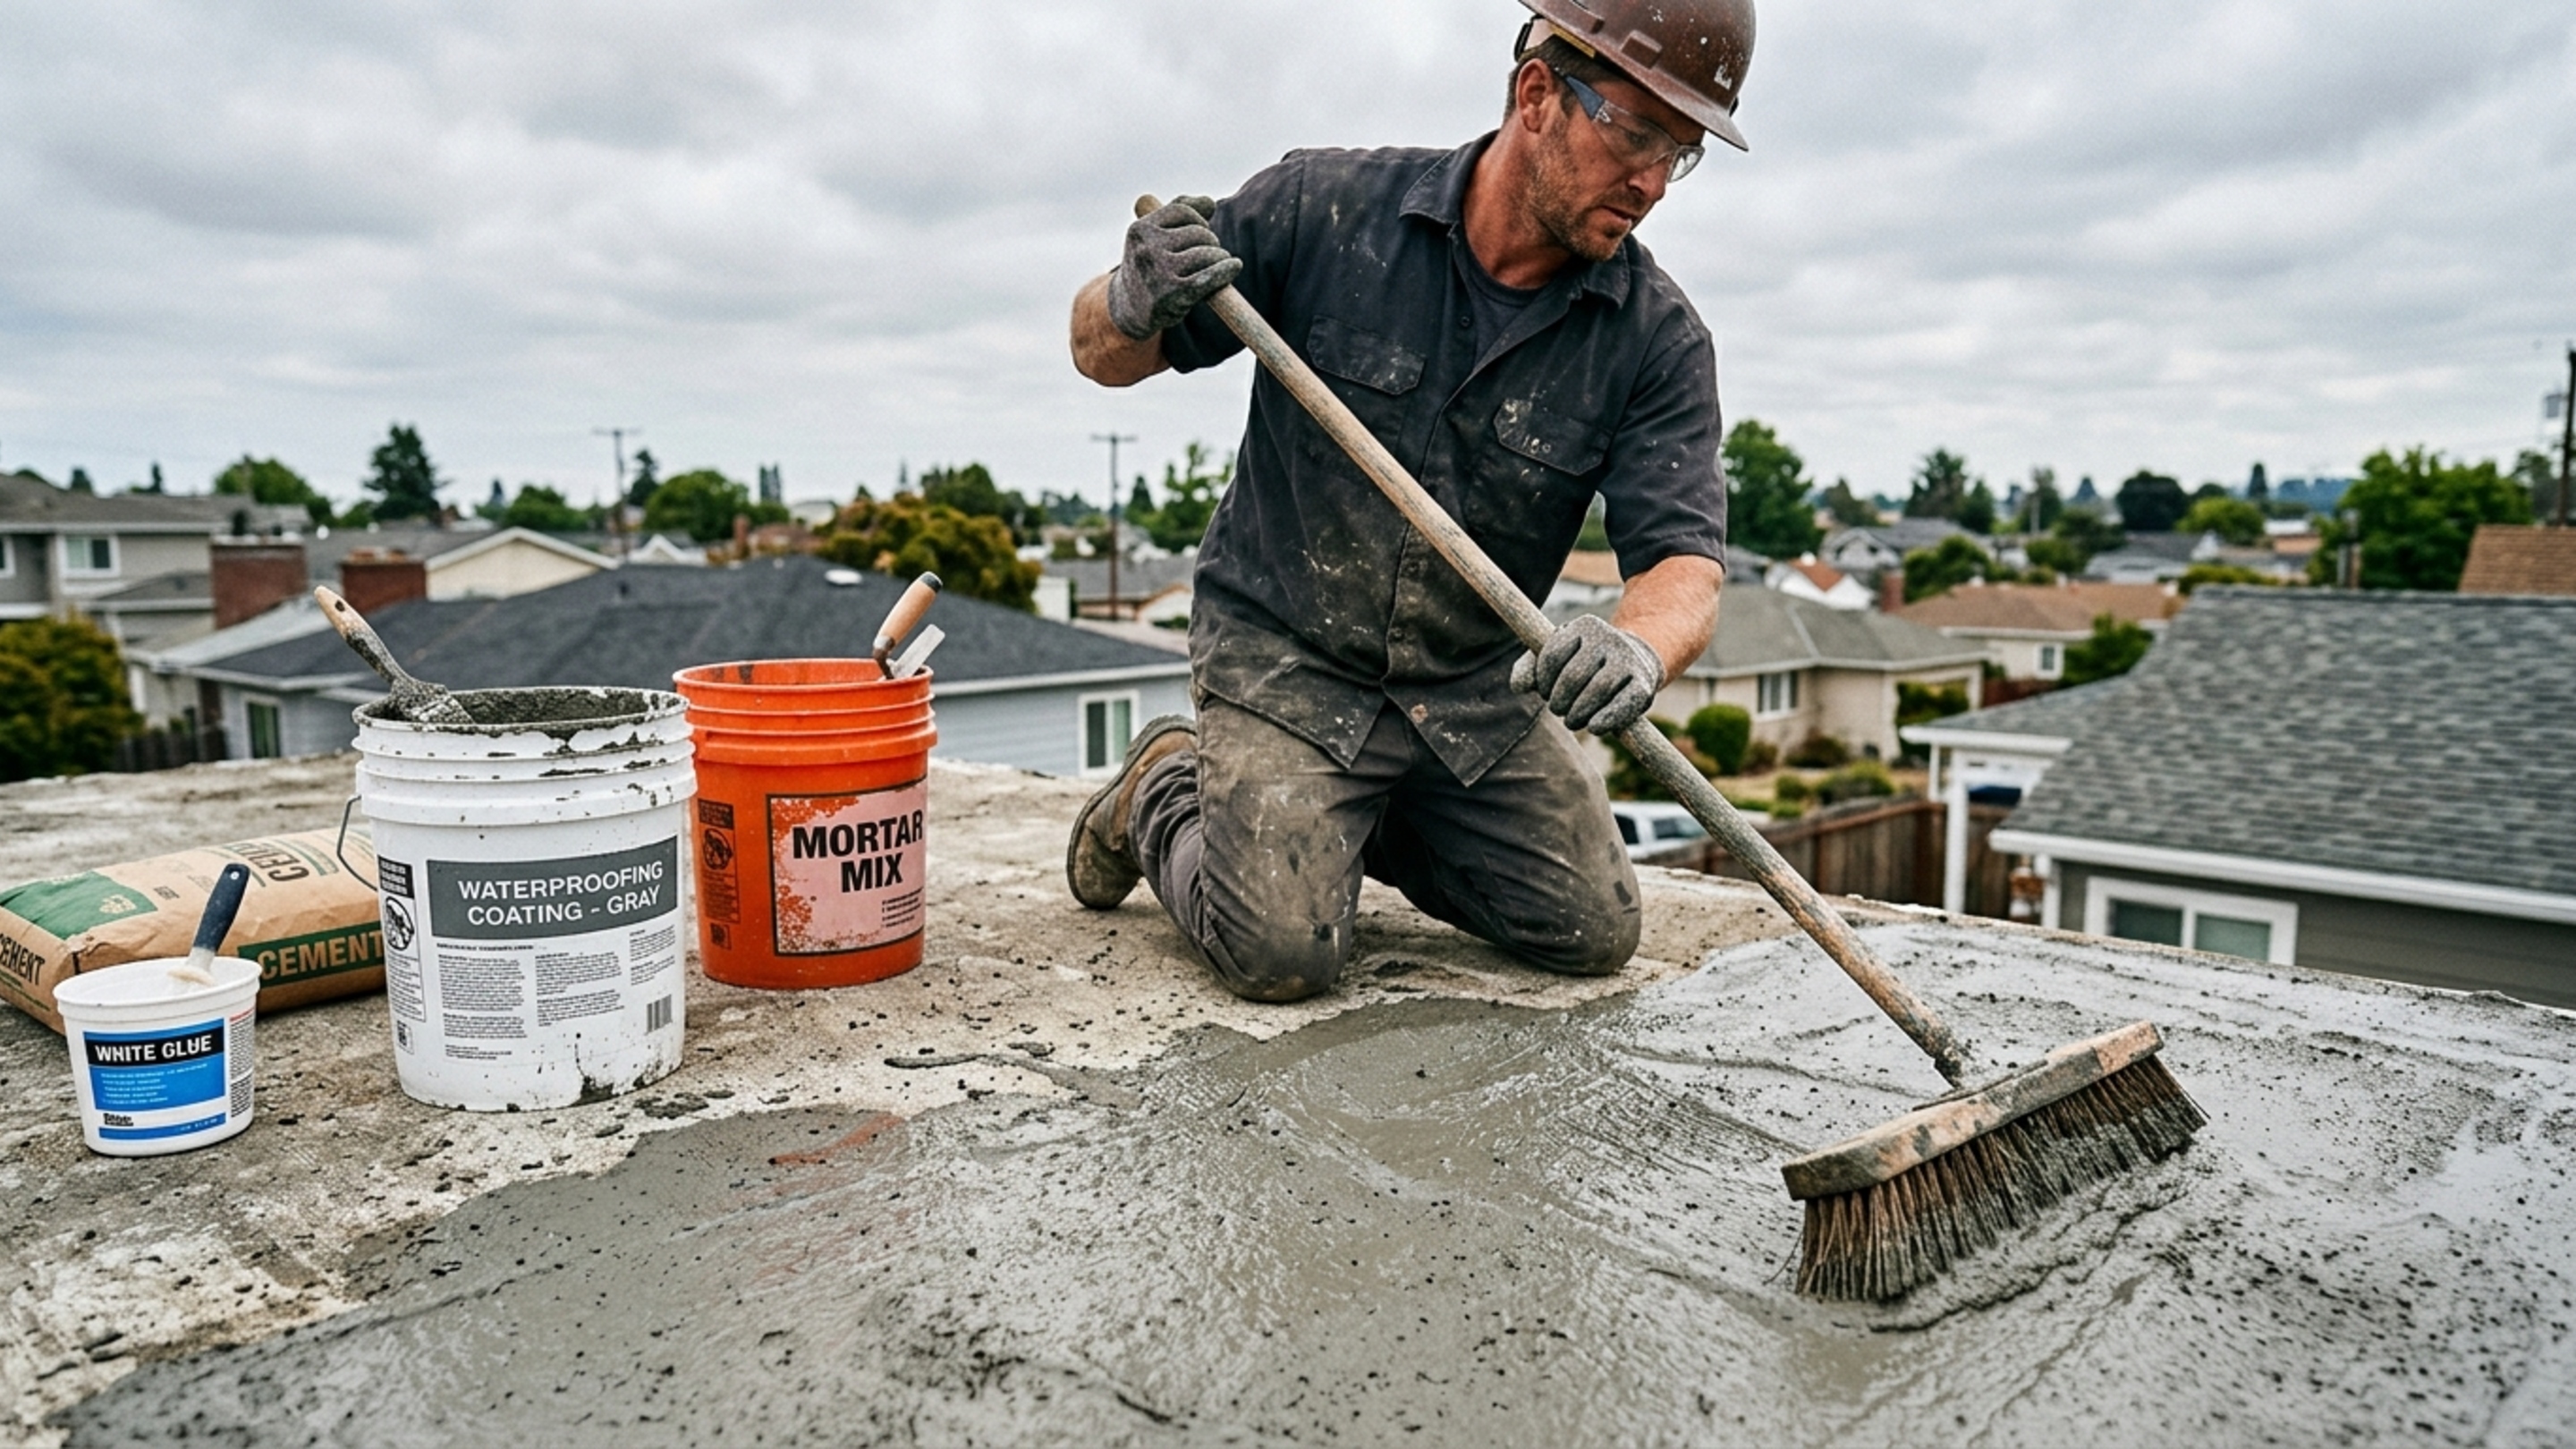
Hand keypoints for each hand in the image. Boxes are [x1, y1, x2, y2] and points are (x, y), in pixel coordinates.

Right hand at [1107, 196, 1242, 339]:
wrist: (1129, 309)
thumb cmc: (1149, 266)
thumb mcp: (1154, 235)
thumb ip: (1179, 211)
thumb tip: (1209, 203)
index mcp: (1139, 230)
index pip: (1183, 211)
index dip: (1199, 220)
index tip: (1201, 233)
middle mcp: (1146, 249)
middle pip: (1198, 233)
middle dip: (1210, 242)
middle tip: (1209, 254)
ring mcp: (1158, 272)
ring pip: (1206, 254)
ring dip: (1220, 257)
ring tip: (1218, 263)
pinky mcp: (1172, 294)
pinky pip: (1209, 276)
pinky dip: (1226, 270)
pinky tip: (1234, 267)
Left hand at [1510, 615, 1664, 734]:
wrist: (1636, 661)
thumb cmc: (1585, 662)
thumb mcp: (1557, 657)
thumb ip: (1530, 668)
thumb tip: (1519, 687)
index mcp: (1584, 625)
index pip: (1552, 656)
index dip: (1543, 681)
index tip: (1545, 692)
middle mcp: (1609, 637)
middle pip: (1573, 676)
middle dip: (1559, 701)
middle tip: (1559, 710)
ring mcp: (1629, 659)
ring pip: (1597, 689)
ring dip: (1579, 713)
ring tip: (1573, 721)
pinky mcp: (1645, 684)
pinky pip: (1624, 703)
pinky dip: (1607, 719)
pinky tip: (1595, 728)